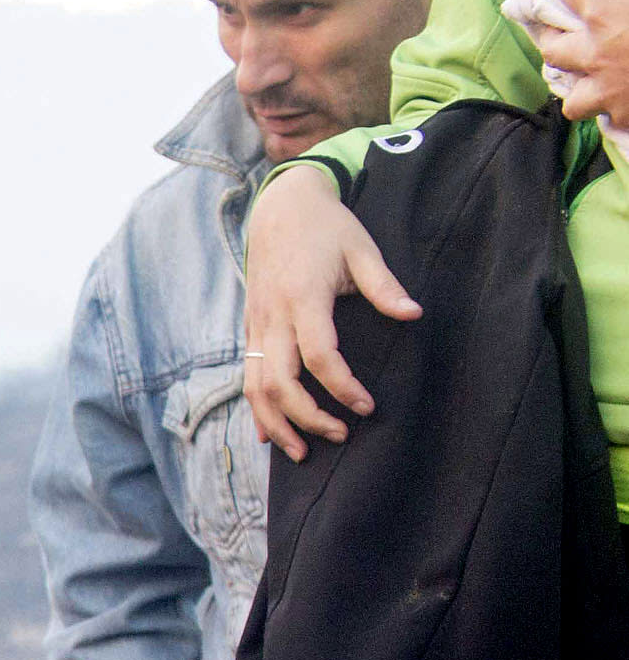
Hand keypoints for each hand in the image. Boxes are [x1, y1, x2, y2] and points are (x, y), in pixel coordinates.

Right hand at [241, 161, 419, 458]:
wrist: (280, 207)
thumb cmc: (327, 228)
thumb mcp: (362, 249)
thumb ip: (384, 286)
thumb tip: (413, 315)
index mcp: (304, 298)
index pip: (320, 355)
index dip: (343, 387)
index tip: (367, 406)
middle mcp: (273, 317)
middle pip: (281, 382)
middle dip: (308, 417)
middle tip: (341, 435)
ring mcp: (256, 325)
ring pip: (256, 388)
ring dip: (277, 424)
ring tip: (301, 452)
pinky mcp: (249, 330)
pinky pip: (247, 378)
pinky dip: (258, 410)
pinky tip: (271, 435)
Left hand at [527, 0, 628, 125]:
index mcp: (606, 14)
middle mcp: (596, 55)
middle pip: (553, 49)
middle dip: (556, 40)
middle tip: (564, 31)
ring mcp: (607, 91)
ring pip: (572, 100)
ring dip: (581, 89)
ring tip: (593, 78)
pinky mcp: (626, 117)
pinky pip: (608, 118)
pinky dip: (614, 111)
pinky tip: (624, 100)